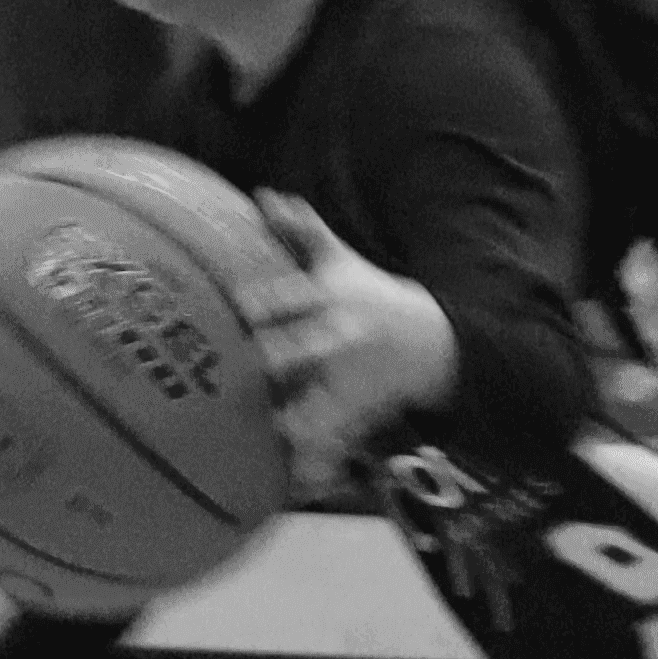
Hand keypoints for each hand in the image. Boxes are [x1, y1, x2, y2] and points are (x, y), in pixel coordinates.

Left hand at [238, 192, 456, 483]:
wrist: (431, 342)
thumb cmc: (371, 295)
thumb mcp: (341, 260)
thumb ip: (303, 230)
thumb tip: (266, 195)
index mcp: (332, 298)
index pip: (294, 299)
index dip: (265, 302)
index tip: (237, 304)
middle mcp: (339, 339)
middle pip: (300, 352)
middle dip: (271, 360)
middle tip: (226, 369)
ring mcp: (348, 378)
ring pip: (315, 402)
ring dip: (289, 417)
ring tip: (252, 428)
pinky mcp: (353, 410)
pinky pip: (327, 433)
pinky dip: (308, 450)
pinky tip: (284, 462)